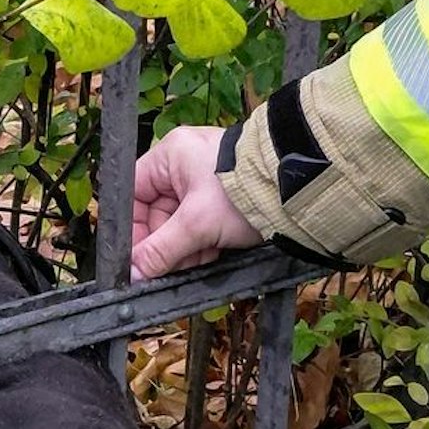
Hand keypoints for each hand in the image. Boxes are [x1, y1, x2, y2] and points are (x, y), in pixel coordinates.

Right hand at [130, 125, 264, 281]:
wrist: (296, 191)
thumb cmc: (245, 192)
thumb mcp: (197, 224)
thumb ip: (161, 250)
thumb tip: (133, 273)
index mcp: (169, 155)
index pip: (133, 195)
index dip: (133, 228)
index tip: (138, 257)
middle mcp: (182, 164)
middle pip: (156, 215)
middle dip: (167, 244)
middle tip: (177, 263)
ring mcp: (202, 183)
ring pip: (177, 226)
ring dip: (186, 248)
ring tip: (204, 254)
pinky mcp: (219, 200)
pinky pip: (197, 228)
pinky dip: (202, 244)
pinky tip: (213, 250)